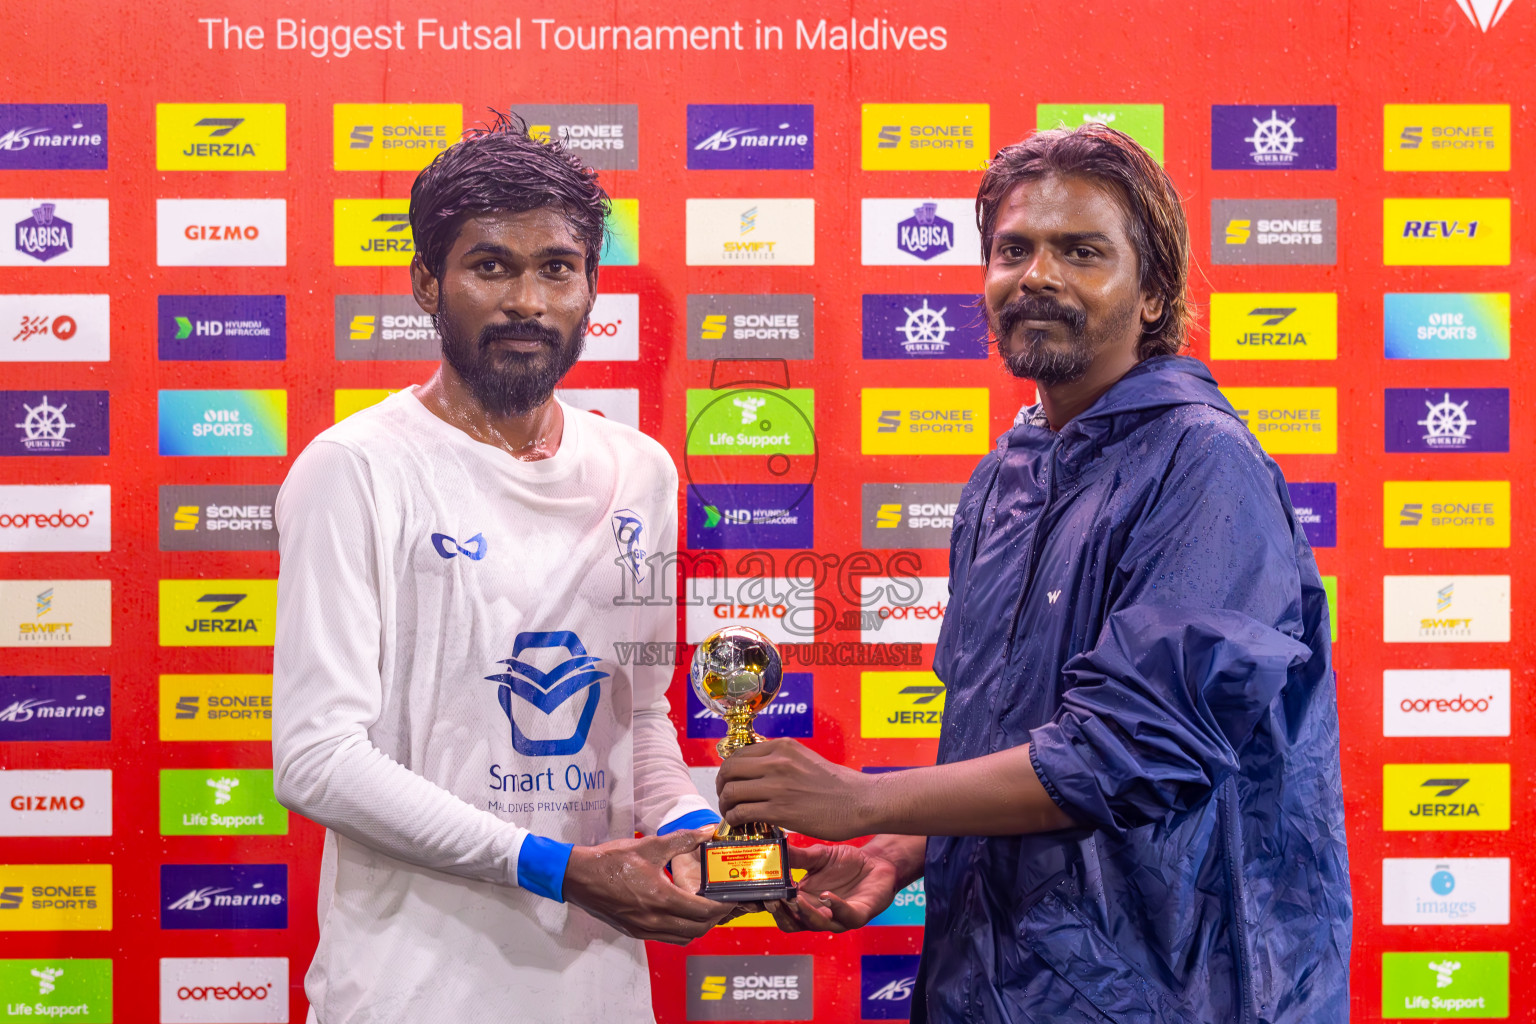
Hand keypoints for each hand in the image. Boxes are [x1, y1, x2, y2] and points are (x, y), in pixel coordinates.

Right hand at [563, 827, 733, 943]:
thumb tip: (706, 831)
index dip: (722, 907)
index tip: (731, 898)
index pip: (702, 911)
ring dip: (699, 927)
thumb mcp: (649, 845)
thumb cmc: (611, 861)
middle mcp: (654, 920)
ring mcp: (644, 929)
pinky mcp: (635, 931)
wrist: (578, 877)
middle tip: (722, 903)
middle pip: (697, 929)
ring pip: (683, 937)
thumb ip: (682, 840)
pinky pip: (667, 938)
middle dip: (715, 918)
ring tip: (706, 909)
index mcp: (660, 898)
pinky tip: (682, 914)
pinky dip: (682, 930)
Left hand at [715, 738, 875, 840]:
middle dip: (721, 787)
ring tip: (732, 814)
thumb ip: (781, 762)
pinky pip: (742, 812)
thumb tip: (758, 773)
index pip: (739, 754)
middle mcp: (777, 762)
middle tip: (726, 799)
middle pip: (729, 770)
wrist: (861, 802)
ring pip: (731, 791)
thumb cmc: (838, 786)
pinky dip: (735, 819)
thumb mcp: (806, 760)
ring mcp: (777, 785)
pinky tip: (742, 824)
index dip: (729, 771)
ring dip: (726, 805)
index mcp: (783, 747)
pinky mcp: (780, 810)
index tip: (730, 783)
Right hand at [768, 842, 903, 933]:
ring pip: (816, 925)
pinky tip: (827, 895)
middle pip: (792, 924)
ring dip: (806, 913)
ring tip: (797, 899)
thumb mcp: (818, 856)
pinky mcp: (858, 916)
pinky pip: (845, 917)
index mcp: (802, 901)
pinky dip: (834, 907)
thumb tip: (773, 845)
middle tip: (774, 900)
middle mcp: (817, 914)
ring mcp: (837, 918)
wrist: (877, 862)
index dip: (766, 905)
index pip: (779, 910)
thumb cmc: (846, 863)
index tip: (755, 896)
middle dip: (781, 914)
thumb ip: (796, 856)